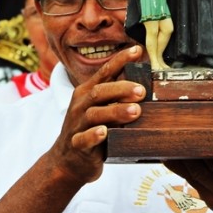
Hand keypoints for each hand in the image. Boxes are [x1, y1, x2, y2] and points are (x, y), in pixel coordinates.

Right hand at [43, 46, 144, 185]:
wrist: (67, 161)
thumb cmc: (90, 130)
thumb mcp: (101, 109)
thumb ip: (117, 97)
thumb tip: (145, 85)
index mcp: (87, 92)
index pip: (105, 72)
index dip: (120, 60)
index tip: (137, 51)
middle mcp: (80, 105)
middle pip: (99, 91)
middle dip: (121, 89)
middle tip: (142, 91)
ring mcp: (76, 125)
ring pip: (94, 114)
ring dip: (115, 111)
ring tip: (135, 111)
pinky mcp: (76, 145)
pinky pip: (84, 139)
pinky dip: (94, 135)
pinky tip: (105, 132)